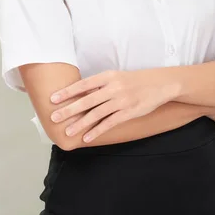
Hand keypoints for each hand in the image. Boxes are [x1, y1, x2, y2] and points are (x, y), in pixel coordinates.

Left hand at [49, 68, 178, 142]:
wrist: (160, 84)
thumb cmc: (135, 80)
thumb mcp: (117, 77)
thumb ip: (100, 85)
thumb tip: (80, 93)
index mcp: (109, 76)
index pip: (84, 84)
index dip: (68, 92)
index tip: (53, 98)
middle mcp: (114, 87)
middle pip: (87, 100)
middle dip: (69, 109)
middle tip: (55, 117)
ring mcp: (122, 101)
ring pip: (97, 114)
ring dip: (81, 124)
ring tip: (68, 132)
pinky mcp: (129, 112)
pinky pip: (110, 123)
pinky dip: (97, 131)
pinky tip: (87, 138)